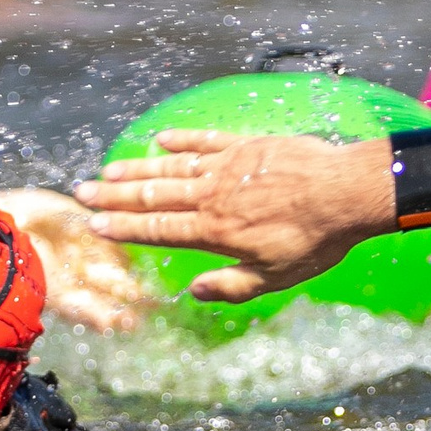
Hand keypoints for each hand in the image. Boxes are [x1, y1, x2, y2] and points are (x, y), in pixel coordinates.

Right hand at [72, 129, 396, 300]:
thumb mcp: (274, 277)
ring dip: (138, 169)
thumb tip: (193, 292)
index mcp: (214, 231)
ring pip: (172, 166)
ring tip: (109, 170)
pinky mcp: (246, 146)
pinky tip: (161, 139)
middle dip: (115, 196)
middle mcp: (211, 196)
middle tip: (84, 192)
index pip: (158, 229)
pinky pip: (206, 140)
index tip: (95, 225)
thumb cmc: (314, 240)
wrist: (346, 192)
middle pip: (153, 195)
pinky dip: (181, 139)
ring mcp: (227, 167)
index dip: (123, 228)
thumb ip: (230, 286)